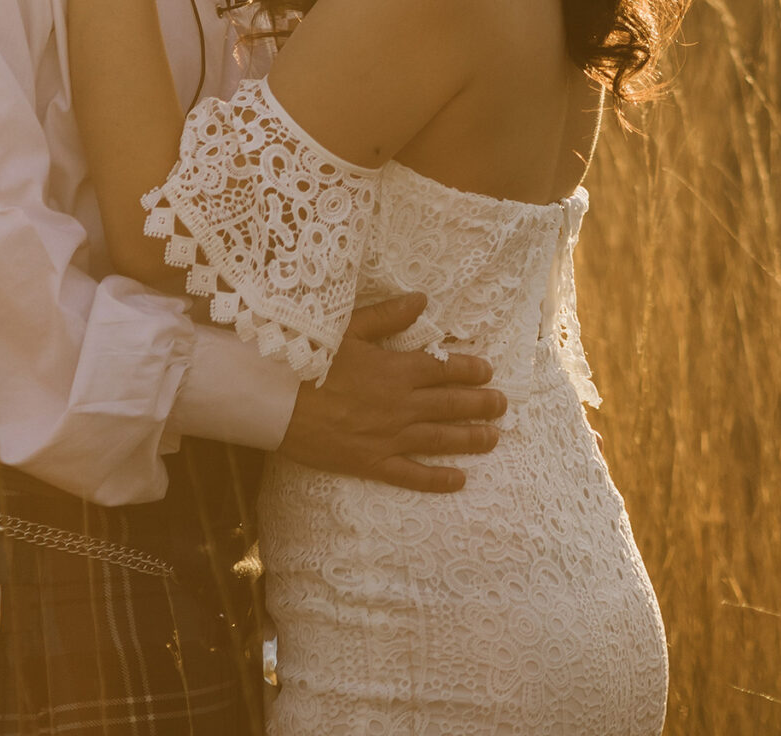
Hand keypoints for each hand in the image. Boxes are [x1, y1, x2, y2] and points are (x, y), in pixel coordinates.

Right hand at [278, 292, 506, 493]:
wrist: (278, 400)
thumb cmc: (310, 359)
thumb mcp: (349, 328)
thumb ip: (389, 316)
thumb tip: (422, 300)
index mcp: (397, 369)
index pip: (445, 368)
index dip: (470, 370)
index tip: (488, 371)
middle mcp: (401, 405)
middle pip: (451, 404)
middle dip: (481, 404)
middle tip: (502, 405)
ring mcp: (390, 437)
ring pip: (441, 438)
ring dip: (470, 438)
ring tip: (494, 438)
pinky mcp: (373, 463)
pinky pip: (413, 474)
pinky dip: (438, 479)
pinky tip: (459, 480)